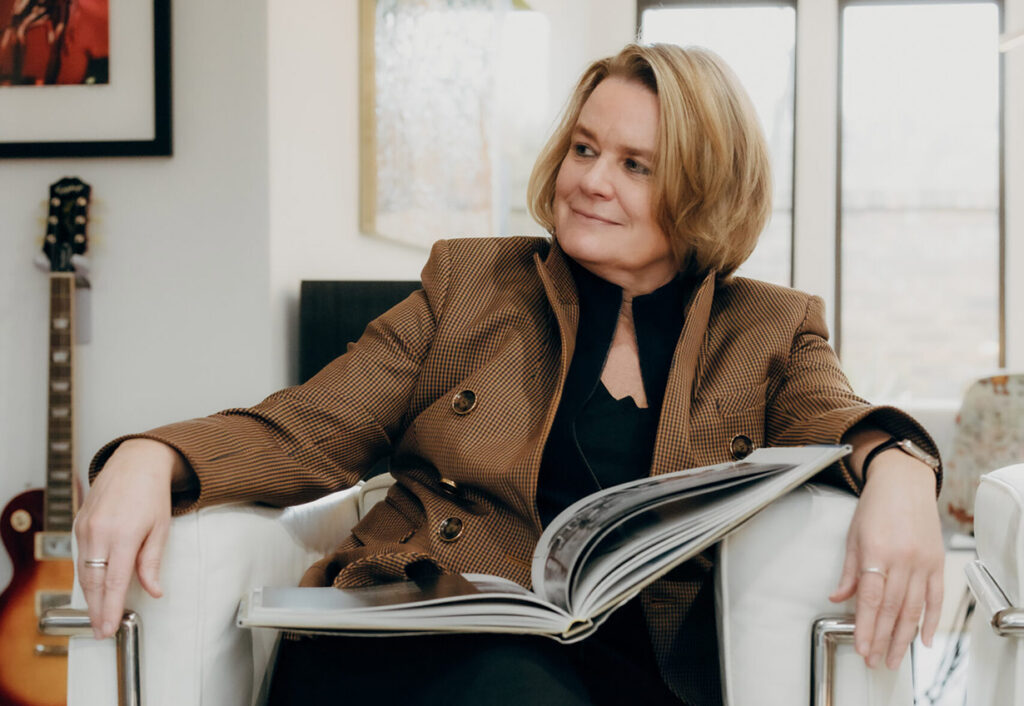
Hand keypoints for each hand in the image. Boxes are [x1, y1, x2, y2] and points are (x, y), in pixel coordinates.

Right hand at [74, 439, 181, 638]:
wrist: (135, 462)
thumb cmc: (152, 494)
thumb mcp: (160, 528)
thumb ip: (152, 562)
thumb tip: (154, 591)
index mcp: (123, 535)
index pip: (113, 582)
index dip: (110, 608)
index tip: (108, 628)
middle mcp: (99, 532)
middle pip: (93, 581)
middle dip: (96, 609)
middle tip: (101, 630)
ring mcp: (85, 527)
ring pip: (84, 570)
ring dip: (90, 595)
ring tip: (98, 614)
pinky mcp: (78, 523)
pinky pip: (81, 555)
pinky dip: (86, 574)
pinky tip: (94, 587)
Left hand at [829, 450, 943, 669]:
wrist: (905, 481)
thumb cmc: (875, 505)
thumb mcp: (853, 535)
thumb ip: (848, 571)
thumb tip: (838, 598)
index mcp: (877, 551)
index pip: (871, 598)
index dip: (865, 626)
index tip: (861, 647)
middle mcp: (903, 558)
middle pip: (892, 608)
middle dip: (882, 638)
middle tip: (875, 661)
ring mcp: (923, 561)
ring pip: (914, 608)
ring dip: (903, 637)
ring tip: (894, 657)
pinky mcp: (937, 562)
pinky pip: (936, 597)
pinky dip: (931, 620)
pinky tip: (925, 640)